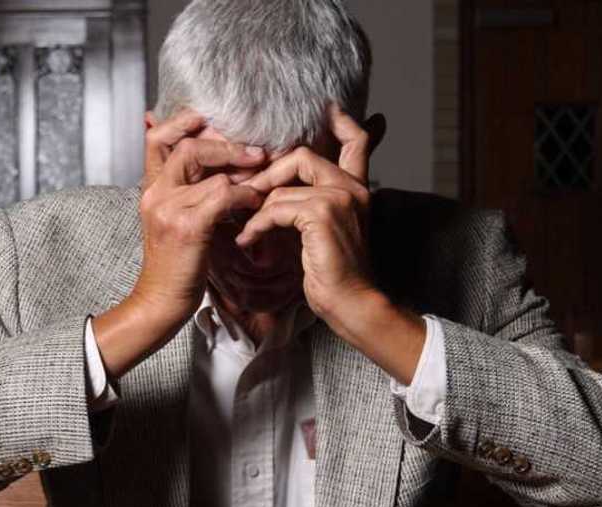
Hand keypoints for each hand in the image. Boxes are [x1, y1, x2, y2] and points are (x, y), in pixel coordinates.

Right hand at [135, 109, 266, 323]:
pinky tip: (254, 203)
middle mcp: (155, 193)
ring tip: (260, 180)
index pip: (159, 136)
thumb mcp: (175, 219)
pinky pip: (221, 194)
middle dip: (225, 143)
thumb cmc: (176, 263)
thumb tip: (222, 168)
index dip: (187, 123)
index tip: (219, 126)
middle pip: (186, 145)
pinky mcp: (186, 226)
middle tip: (256, 152)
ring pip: (209, 169)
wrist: (161, 300)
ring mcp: (168, 208)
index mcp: (151, 188)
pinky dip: (243, 195)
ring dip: (242, 172)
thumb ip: (190, 190)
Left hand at [237, 107, 423, 384]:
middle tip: (246, 197)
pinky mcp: (323, 215)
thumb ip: (308, 204)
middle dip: (267, 174)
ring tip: (245, 229)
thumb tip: (274, 192)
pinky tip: (249, 242)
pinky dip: (257, 225)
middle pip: (303, 154)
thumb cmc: (333, 273)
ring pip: (283, 185)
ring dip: (256, 208)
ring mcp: (340, 198)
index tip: (326, 108)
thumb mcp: (322, 231)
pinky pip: (277, 207)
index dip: (341, 121)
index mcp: (356, 187)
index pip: (356, 140)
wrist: (351, 304)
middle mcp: (352, 187)